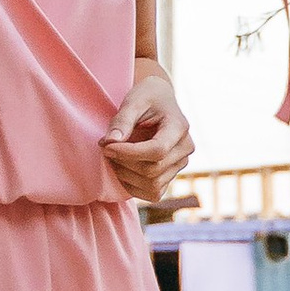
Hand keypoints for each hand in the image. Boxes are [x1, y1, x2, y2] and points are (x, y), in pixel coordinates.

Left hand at [101, 65, 192, 205]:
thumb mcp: (133, 101)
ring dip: (126, 175)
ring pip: (153, 185)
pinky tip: (121, 168)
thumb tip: (110, 142)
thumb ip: (122, 121)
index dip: (129, 153)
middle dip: (123, 162)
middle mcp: (185, 149)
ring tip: (112, 156)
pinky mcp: (171, 175)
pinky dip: (132, 186)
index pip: (157, 151)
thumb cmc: (146, 97)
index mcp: (179, 127)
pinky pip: (153, 193)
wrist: (158, 100)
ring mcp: (180, 164)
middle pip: (153, 170)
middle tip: (105, 147)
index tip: (106, 145)